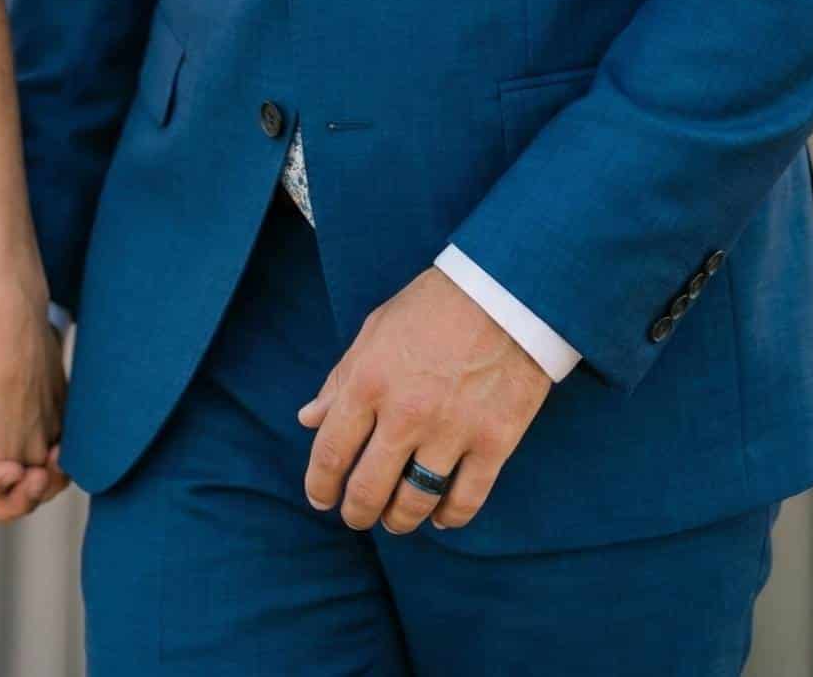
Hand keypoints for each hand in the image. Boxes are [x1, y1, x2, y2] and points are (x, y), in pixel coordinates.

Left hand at [299, 268, 550, 535]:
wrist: (504, 290)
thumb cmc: (432, 306)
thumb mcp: (374, 331)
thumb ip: (340, 380)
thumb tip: (308, 419)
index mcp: (368, 381)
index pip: (331, 451)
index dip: (320, 484)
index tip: (320, 498)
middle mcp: (405, 412)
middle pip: (369, 487)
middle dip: (356, 511)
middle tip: (356, 517)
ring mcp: (451, 430)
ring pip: (415, 501)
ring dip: (399, 520)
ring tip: (395, 520)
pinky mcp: (494, 441)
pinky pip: (466, 499)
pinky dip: (450, 517)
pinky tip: (440, 516)